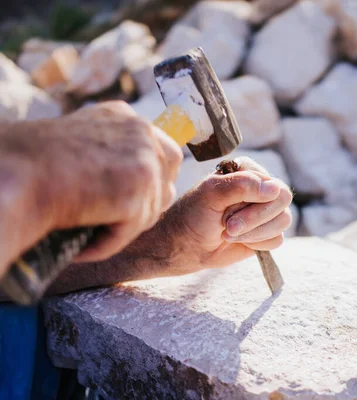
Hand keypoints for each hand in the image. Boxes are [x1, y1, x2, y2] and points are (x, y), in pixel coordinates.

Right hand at [0, 100, 182, 276]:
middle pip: (168, 179)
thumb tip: (143, 182)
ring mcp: (144, 157)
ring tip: (87, 228)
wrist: (15, 174)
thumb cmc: (34, 166)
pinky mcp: (139, 186)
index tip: (123, 198)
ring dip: (122, 226)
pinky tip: (83, 242)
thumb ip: (114, 153)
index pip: (164, 152)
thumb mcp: (81, 146)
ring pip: (151, 209)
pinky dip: (107, 242)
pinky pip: (132, 229)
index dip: (149, 181)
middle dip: (146, 203)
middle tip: (110, 219)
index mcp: (125, 117)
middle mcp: (141, 131)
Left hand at [161, 156, 292, 273]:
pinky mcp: (265, 233)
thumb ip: (241, 186)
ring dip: (254, 233)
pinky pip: (277, 239)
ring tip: (229, 234)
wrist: (185, 246)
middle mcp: (260, 188)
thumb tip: (274, 190)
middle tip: (229, 227)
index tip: (227, 211)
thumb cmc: (193, 215)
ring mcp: (265, 211)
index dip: (255, 202)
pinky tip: (238, 241)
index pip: (272, 184)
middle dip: (256, 219)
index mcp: (248, 171)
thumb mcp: (211, 195)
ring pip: (283, 220)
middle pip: (282, 201)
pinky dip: (257, 244)